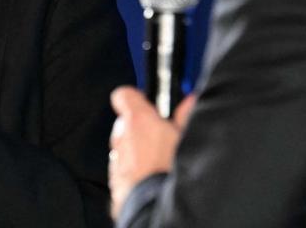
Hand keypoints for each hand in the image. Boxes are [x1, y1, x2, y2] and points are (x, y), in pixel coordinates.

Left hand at [108, 86, 195, 218]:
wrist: (156, 209)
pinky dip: (134, 172)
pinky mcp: (115, 184)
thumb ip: (186, 115)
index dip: (135, 98)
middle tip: (162, 137)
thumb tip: (190, 102)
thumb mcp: (187, 138)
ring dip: (137, 152)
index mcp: (138, 120)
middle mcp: (121, 138)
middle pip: (125, 124)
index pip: (124, 96)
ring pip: (124, 149)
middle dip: (141, 129)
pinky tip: (152, 179)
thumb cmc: (171, 172)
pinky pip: (123, 171)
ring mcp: (116, 162)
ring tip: (160, 162)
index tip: (147, 103)